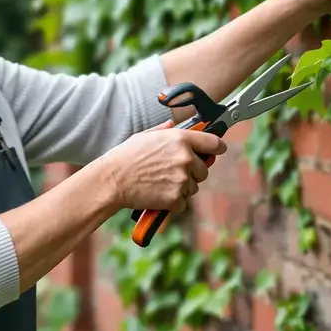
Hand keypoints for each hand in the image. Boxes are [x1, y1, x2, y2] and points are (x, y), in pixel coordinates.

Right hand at [95, 119, 226, 212]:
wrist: (112, 180)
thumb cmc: (125, 156)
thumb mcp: (145, 136)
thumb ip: (165, 132)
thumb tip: (173, 127)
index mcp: (180, 139)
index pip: (213, 143)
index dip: (217, 147)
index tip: (217, 150)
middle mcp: (185, 158)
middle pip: (204, 170)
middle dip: (192, 172)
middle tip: (172, 173)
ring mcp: (182, 179)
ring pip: (193, 187)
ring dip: (181, 188)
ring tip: (159, 183)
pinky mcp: (176, 198)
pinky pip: (183, 203)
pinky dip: (173, 203)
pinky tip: (157, 195)